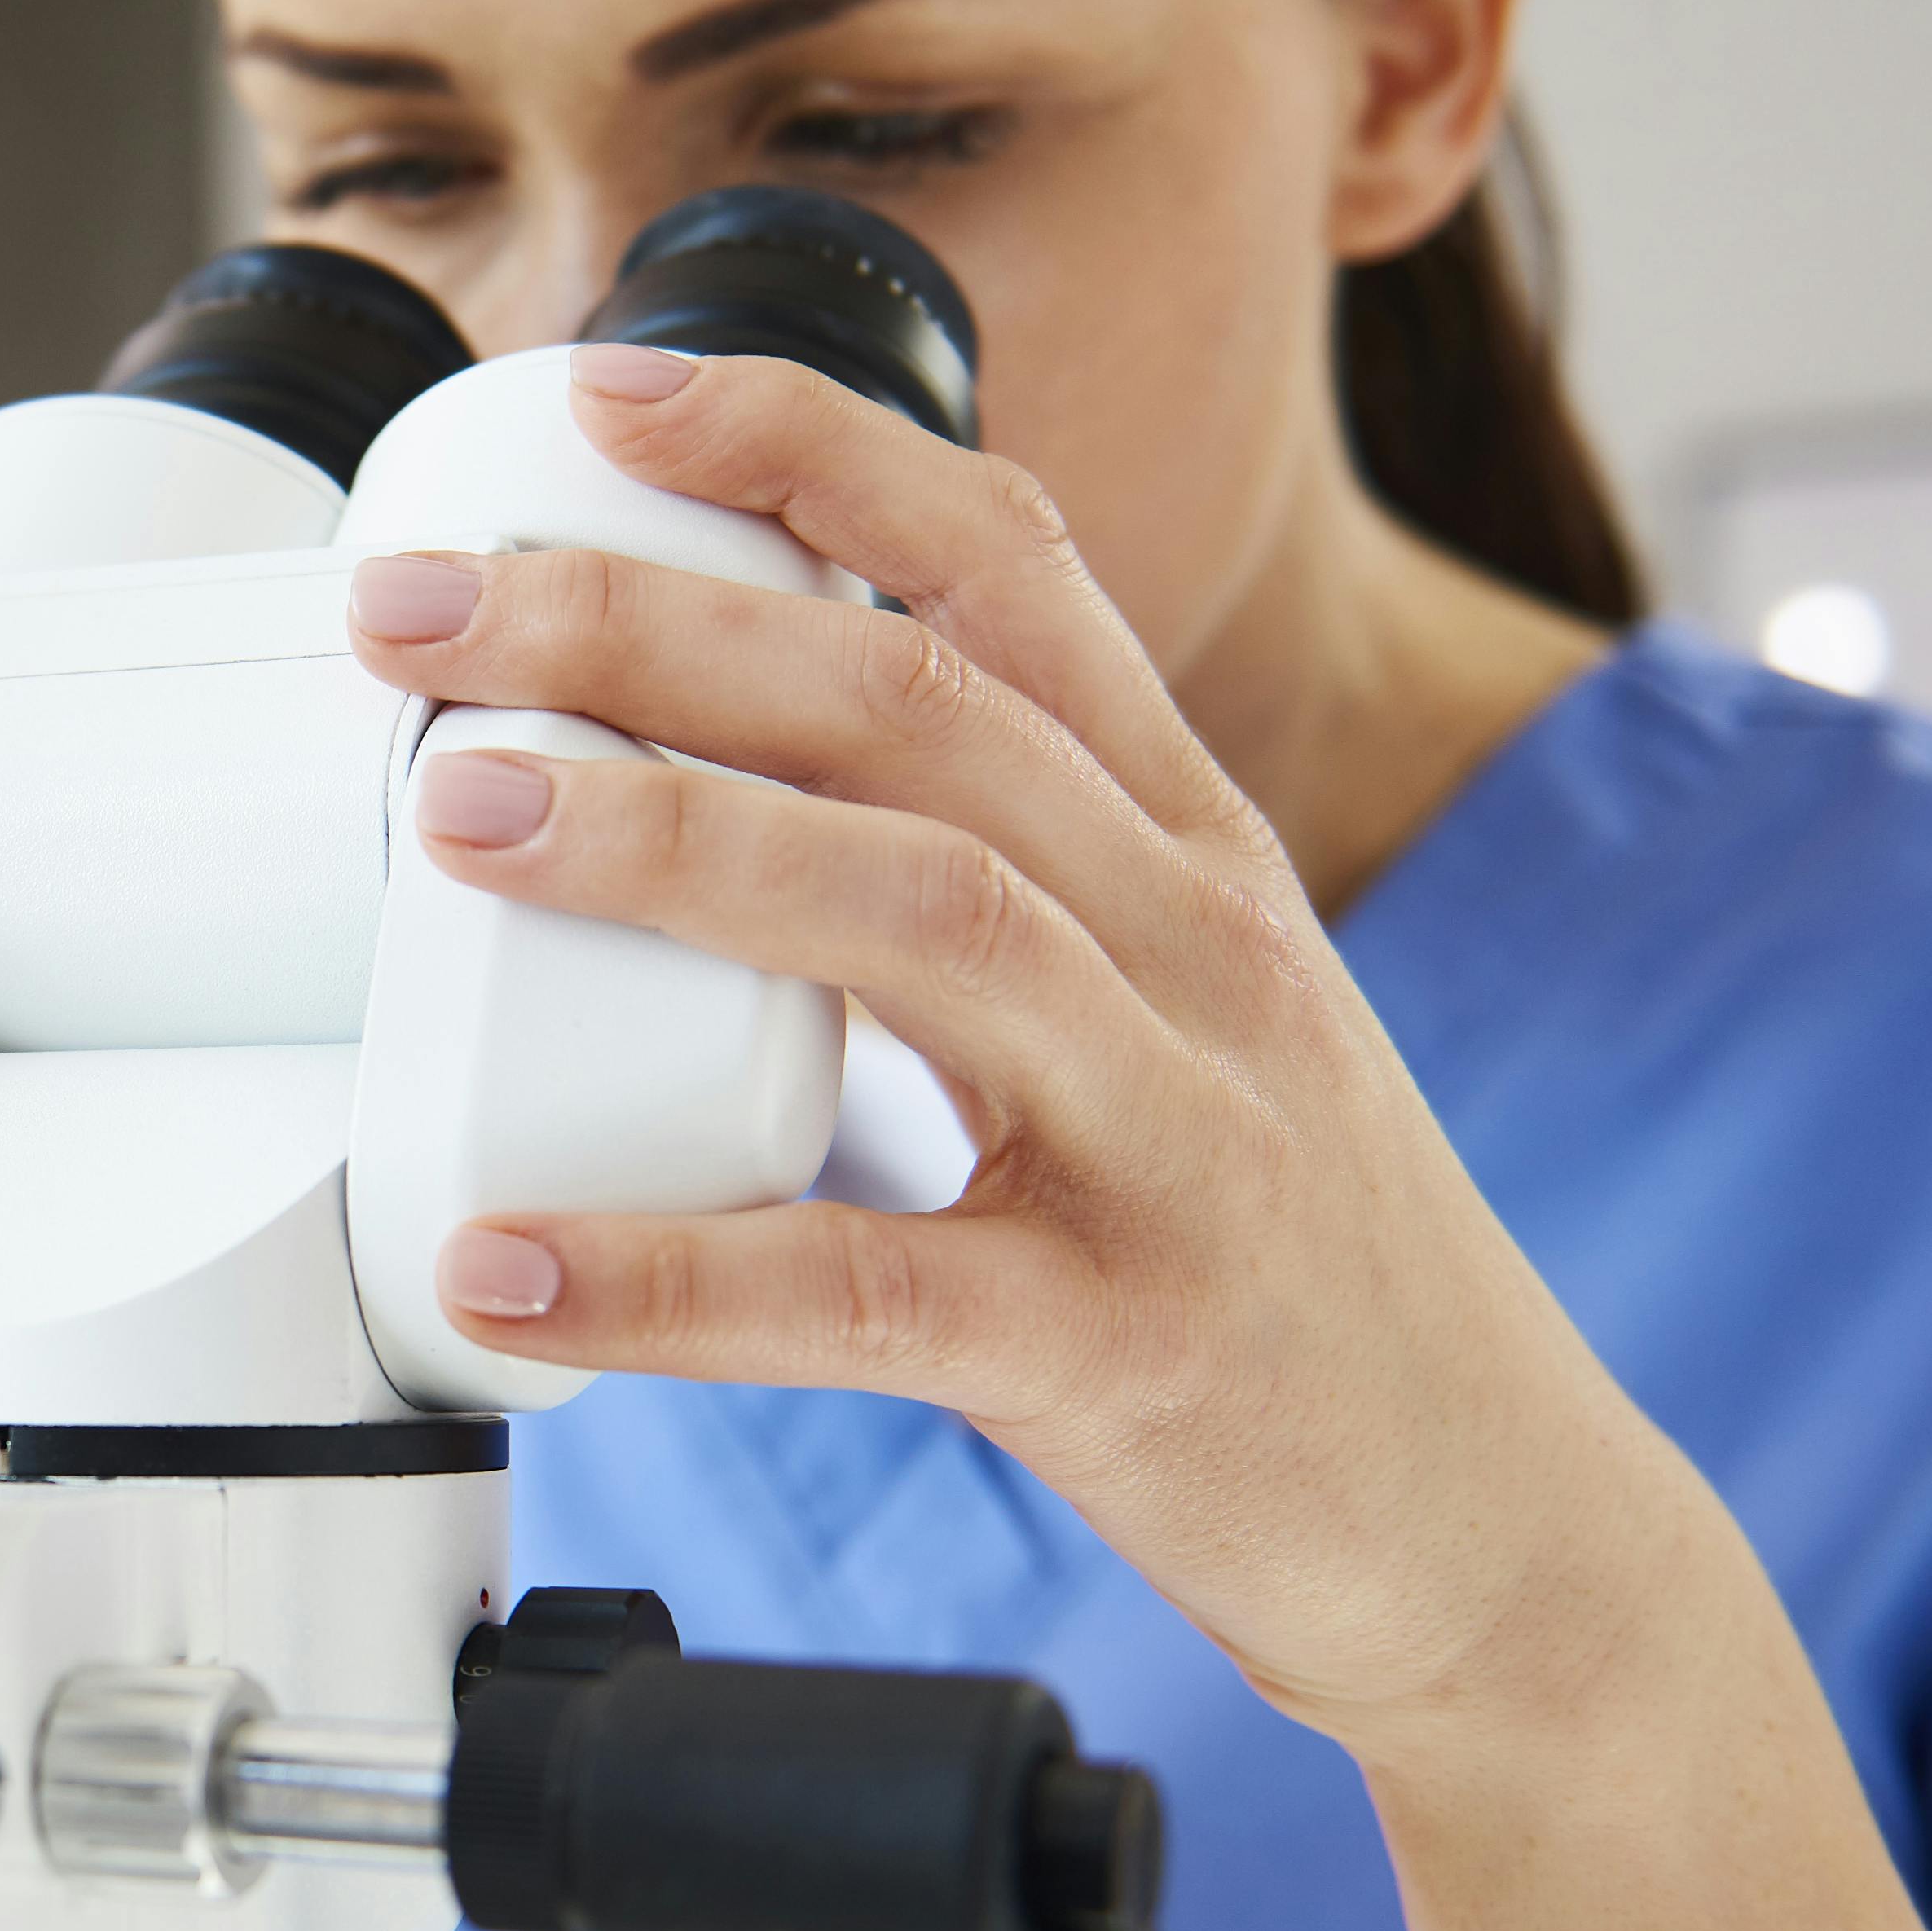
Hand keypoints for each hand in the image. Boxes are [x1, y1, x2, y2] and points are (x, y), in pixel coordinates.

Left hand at [340, 344, 1719, 1761]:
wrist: (1505, 1541)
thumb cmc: (1296, 1276)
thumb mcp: (1189, 1020)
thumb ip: (998, 896)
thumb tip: (725, 804)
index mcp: (1193, 857)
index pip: (1013, 566)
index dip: (812, 446)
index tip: (615, 389)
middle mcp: (1198, 955)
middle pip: (917, 705)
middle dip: (652, 620)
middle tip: (426, 612)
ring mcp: (1175, 1142)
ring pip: (918, 918)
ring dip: (672, 843)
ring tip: (461, 816)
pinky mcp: (1122, 1347)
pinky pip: (869, 1290)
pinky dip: (674, 1273)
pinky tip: (515, 1267)